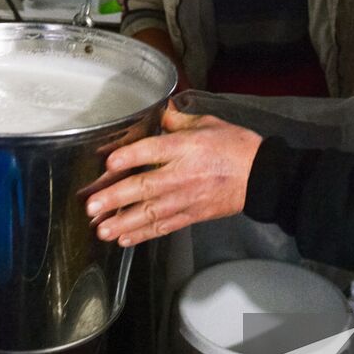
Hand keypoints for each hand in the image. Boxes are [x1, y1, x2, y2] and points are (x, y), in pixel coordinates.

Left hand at [85, 103, 262, 246]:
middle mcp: (182, 174)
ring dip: (123, 223)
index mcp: (186, 147)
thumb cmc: (235, 146)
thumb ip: (177, 121)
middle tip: (92, 206)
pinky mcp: (191, 215)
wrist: (260, 176)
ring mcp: (185, 198)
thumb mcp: (207, 123)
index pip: (152, 151)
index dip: (129, 157)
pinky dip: (143, 235)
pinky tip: (124, 240)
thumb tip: (158, 113)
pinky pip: (164, 227)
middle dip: (115, 198)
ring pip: (150, 213)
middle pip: (144, 187)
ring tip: (101, 230)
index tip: (108, 163)